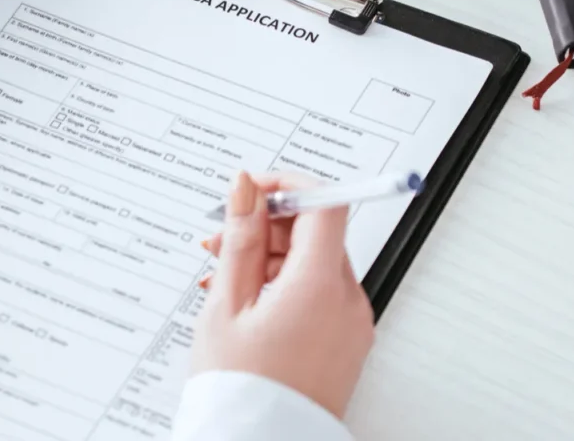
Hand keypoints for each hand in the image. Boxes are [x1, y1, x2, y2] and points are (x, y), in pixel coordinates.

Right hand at [192, 172, 374, 418]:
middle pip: (317, 233)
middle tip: (221, 238)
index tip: (253, 187)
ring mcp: (352, 324)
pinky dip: (285, 283)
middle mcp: (348, 302)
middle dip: (268, 225)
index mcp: (321, 287)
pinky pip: (320, 292)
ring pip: (315, 262)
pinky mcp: (345, 341)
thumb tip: (248, 189)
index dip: (287, 184)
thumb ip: (241, 238)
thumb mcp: (227, 303)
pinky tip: (246, 298)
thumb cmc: (240, 389)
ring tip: (224, 274)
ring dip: (271, 255)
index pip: (325, 203)